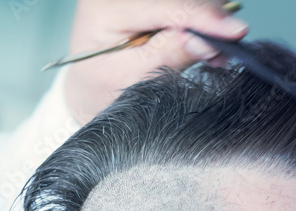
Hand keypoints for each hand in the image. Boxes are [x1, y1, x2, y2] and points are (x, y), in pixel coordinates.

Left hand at [65, 0, 248, 123]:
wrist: (89, 86)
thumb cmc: (101, 87)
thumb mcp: (130, 78)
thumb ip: (166, 56)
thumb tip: (205, 40)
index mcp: (102, 8)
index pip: (165, 5)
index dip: (203, 17)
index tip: (235, 32)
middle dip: (207, 18)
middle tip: (222, 51)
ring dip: (204, 18)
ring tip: (210, 51)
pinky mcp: (145, 0)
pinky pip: (180, 3)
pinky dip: (196, 18)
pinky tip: (199, 40)